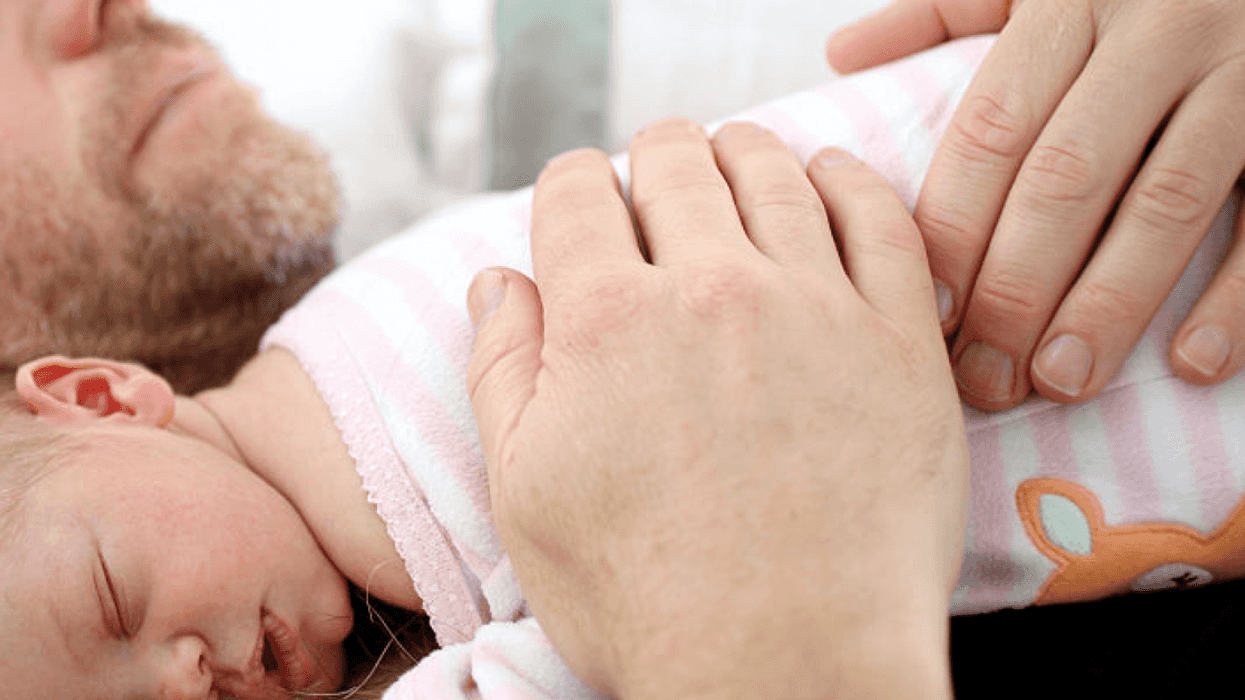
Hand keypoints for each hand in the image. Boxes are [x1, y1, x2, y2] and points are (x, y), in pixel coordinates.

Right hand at [465, 119, 968, 699]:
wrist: (787, 667)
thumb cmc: (645, 599)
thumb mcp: (525, 494)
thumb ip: (502, 370)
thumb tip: (498, 281)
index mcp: (606, 319)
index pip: (576, 190)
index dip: (572, 189)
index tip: (584, 211)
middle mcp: (711, 289)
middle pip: (674, 160)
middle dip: (653, 161)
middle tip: (657, 190)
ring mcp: (815, 307)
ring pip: (772, 170)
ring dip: (740, 154)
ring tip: (734, 166)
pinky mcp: (899, 341)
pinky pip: (882, 217)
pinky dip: (847, 181)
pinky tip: (828, 180)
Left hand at [827, 0, 1244, 409]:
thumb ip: (943, 12)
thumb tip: (845, 53)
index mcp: (1071, 1)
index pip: (994, 130)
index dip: (957, 227)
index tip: (928, 313)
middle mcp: (1157, 34)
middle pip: (1067, 179)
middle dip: (1016, 289)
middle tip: (983, 377)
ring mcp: (1241, 75)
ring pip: (1165, 206)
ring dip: (1108, 306)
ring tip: (1060, 382)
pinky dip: (1236, 297)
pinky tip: (1190, 364)